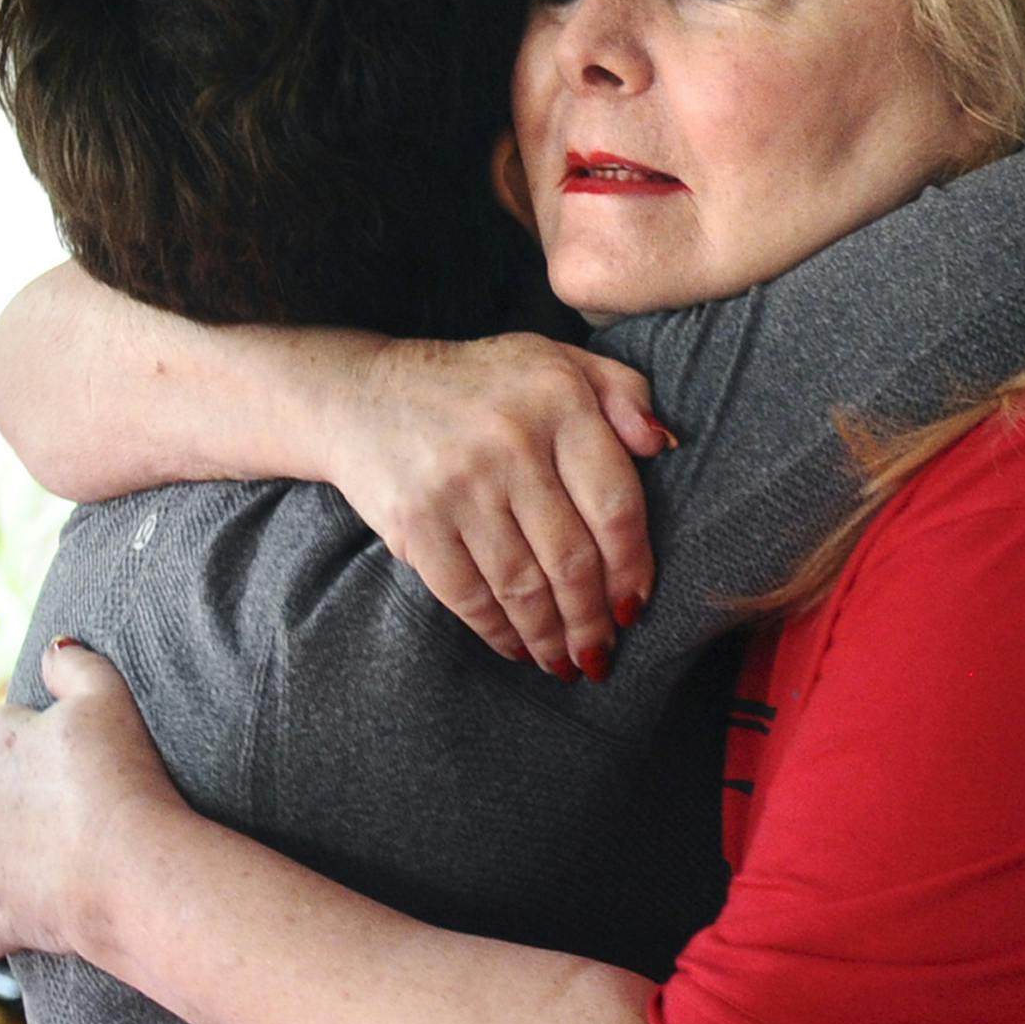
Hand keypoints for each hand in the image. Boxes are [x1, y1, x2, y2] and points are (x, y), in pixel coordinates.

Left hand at [0, 641, 180, 959]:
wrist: (127, 869)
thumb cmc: (123, 781)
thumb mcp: (108, 701)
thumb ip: (77, 666)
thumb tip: (52, 645)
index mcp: (8, 751)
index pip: (1, 728)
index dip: (27, 735)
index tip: (56, 749)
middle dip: (12, 799)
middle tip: (63, 809)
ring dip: (8, 857)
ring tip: (56, 863)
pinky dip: (9, 922)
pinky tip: (35, 921)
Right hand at [323, 334, 675, 679]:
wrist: (360, 394)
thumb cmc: (478, 385)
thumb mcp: (556, 361)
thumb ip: (623, 392)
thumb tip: (663, 444)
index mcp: (559, 401)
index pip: (616, 505)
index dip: (633, 569)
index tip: (635, 606)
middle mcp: (512, 441)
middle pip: (573, 559)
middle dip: (593, 620)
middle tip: (601, 653)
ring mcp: (461, 484)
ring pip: (525, 587)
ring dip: (551, 637)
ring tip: (565, 662)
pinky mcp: (417, 522)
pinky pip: (470, 596)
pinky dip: (499, 633)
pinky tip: (517, 648)